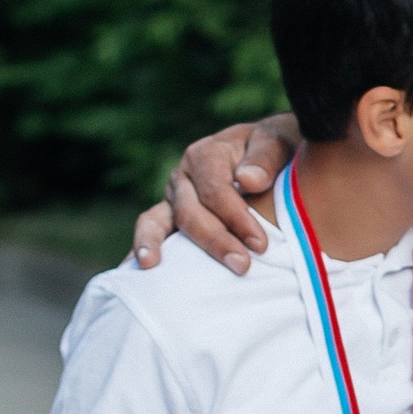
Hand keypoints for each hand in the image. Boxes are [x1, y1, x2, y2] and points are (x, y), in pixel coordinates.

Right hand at [132, 115, 300, 273]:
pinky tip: (135, 270)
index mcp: (207, 154)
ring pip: (157, 221)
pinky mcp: (171, 215)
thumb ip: (265, 158)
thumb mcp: (277, 143)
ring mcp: (173, 196)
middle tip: (242, 266)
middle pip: (190, 212)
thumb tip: (248, 180)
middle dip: (215, 241)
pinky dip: (141, 248)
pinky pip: (151, 230)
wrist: (268, 150)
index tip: (261, 244)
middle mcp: (184, 175)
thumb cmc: (276, 149)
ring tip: (150, 266)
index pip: (215, 190)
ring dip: (156, 245)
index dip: (236, 218)